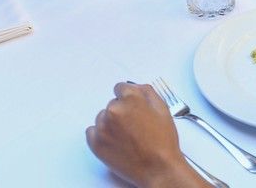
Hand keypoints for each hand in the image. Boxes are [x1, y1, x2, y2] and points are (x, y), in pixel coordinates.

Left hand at [86, 83, 200, 186]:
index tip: (132, 107)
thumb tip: (136, 87)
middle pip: (113, 104)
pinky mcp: (95, 143)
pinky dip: (101, 135)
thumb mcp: (162, 109)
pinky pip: (92, 131)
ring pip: (103, 117)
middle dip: (122, 112)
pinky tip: (115, 142)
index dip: (129, 98)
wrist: (158, 168)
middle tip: (134, 126)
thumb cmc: (163, 142)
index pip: (120, 88)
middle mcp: (113, 110)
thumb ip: (147, 92)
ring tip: (127, 137)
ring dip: (111, 123)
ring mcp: (103, 127)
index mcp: (130, 99)